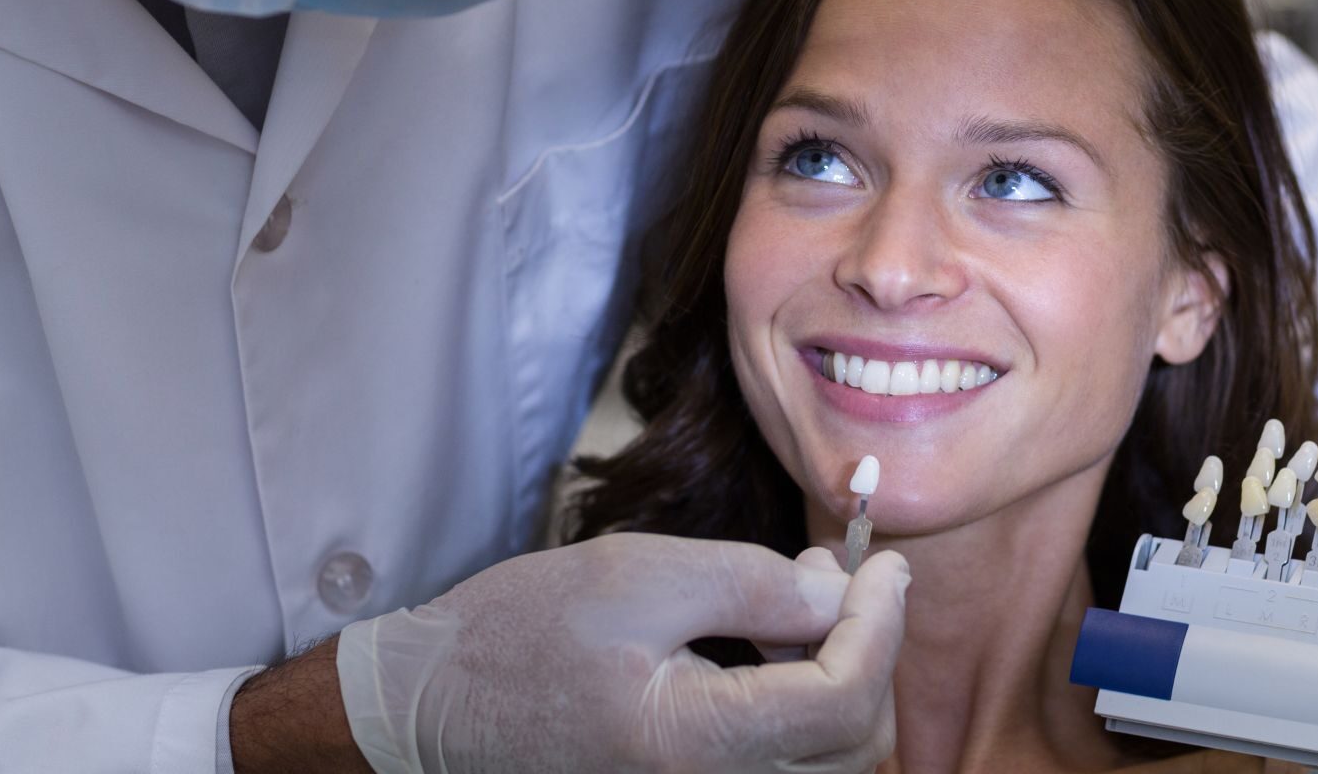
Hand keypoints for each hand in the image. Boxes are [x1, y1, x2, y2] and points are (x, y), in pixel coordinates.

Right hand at [335, 532, 910, 773]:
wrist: (431, 708)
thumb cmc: (519, 635)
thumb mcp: (638, 577)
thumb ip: (752, 585)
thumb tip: (837, 594)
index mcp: (695, 744)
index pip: (844, 697)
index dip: (881, 622)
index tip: (886, 563)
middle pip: (855, 743)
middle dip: (871, 654)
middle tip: (847, 583)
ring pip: (830, 766)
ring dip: (843, 687)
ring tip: (800, 615)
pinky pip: (786, 773)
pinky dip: (806, 718)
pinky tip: (770, 661)